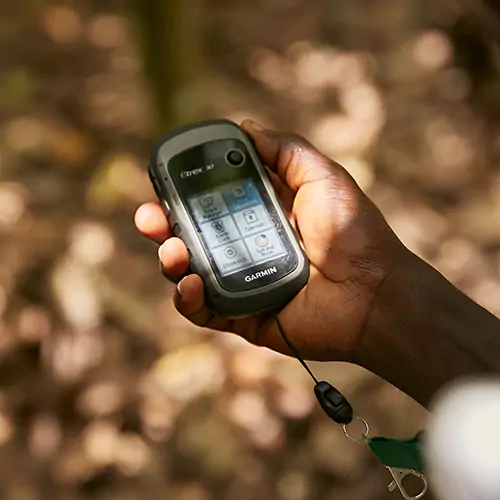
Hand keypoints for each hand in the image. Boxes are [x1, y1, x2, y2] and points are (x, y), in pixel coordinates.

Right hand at [135, 121, 409, 362]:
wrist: (374, 292)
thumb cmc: (353, 231)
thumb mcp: (321, 176)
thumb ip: (284, 150)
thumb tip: (244, 128)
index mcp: (260, 214)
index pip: (210, 201)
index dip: (183, 191)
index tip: (163, 181)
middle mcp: (246, 247)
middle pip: (191, 236)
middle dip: (162, 226)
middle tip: (149, 218)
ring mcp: (242, 283)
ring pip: (189, 272)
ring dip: (170, 260)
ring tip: (172, 250)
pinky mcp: (243, 316)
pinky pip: (204, 311)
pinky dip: (188, 299)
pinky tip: (189, 283)